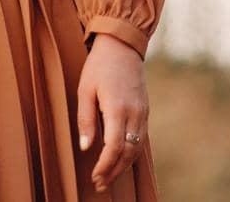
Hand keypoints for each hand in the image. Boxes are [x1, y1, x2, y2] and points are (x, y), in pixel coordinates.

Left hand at [76, 33, 148, 192]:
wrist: (122, 45)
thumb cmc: (99, 66)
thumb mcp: (85, 90)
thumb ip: (86, 120)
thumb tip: (85, 147)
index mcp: (118, 108)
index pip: (115, 147)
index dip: (105, 166)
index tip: (95, 177)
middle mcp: (134, 113)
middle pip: (128, 152)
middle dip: (114, 171)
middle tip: (99, 184)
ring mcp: (142, 111)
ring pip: (137, 147)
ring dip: (123, 165)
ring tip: (108, 177)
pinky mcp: (145, 109)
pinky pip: (141, 137)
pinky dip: (131, 153)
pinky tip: (121, 159)